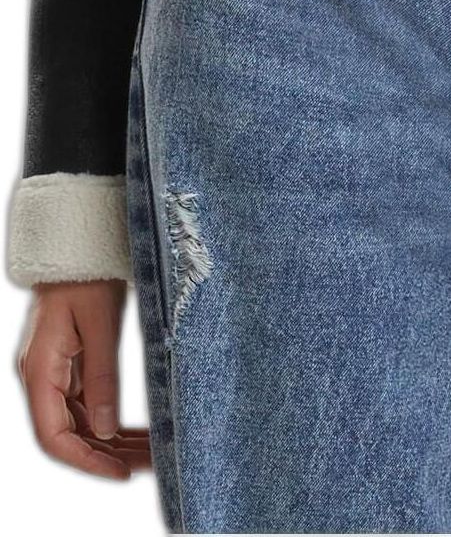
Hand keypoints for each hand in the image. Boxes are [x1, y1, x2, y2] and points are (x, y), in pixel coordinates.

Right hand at [15, 279, 151, 477]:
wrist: (79, 238)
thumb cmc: (86, 272)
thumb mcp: (100, 322)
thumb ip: (102, 376)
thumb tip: (107, 432)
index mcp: (39, 369)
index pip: (53, 437)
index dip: (86, 461)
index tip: (121, 472)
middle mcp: (40, 377)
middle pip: (69, 434)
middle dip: (107, 455)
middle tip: (151, 464)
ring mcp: (53, 372)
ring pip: (79, 422)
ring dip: (112, 441)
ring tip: (151, 453)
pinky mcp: (68, 364)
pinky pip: (86, 404)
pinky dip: (109, 420)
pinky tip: (136, 432)